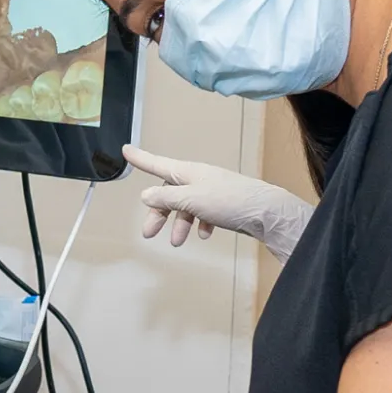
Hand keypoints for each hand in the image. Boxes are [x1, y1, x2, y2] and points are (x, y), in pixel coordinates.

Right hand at [125, 144, 313, 264]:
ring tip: (178, 242)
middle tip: (148, 232)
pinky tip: (205, 235)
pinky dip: (200, 224)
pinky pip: (203, 214)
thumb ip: (167, 198)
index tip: (126, 150)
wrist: (266, 213)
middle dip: (158, 213)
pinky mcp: (222, 205)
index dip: (141, 159)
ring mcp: (210, 192)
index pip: (157, 164)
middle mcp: (197, 179)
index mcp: (188, 172)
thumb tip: (146, 195)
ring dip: (179, 224)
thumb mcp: (191, 200)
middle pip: (169, 193)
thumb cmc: (228, 201)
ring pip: (185, 206)